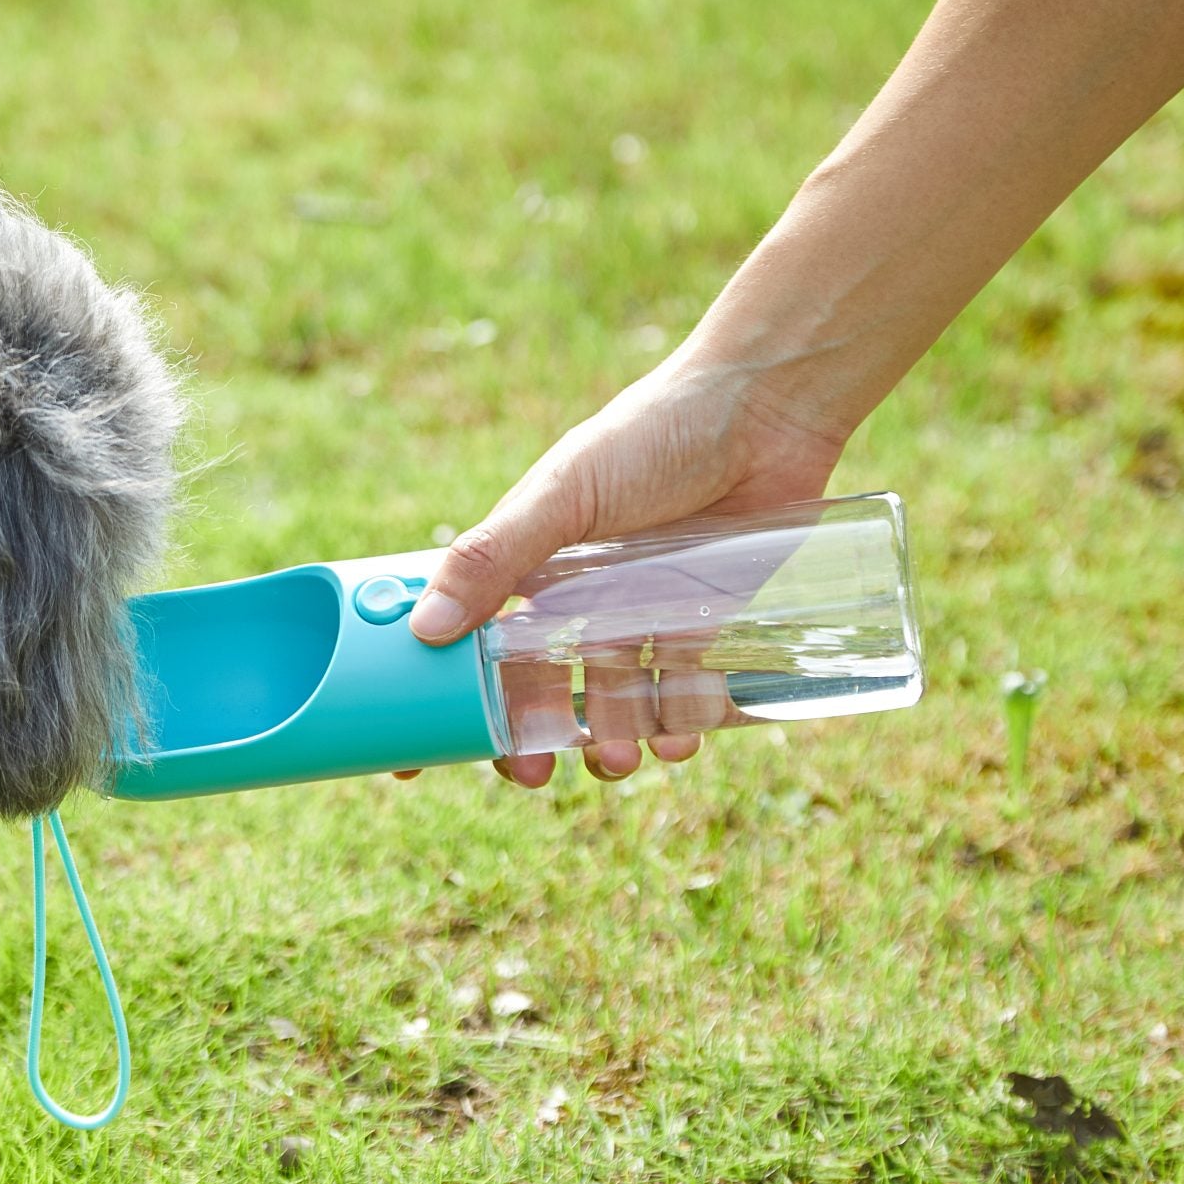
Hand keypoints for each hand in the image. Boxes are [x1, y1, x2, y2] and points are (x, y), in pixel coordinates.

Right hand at [396, 351, 846, 787]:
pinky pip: (682, 691)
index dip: (444, 701)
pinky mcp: (705, 623)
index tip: (416, 759)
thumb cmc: (651, 435)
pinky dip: (680, 720)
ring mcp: (639, 614)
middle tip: (534, 775)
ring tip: (620, 755)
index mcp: (525, 569)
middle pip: (536, 690)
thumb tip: (424, 629)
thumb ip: (493, 557)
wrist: (766, 408)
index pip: (469, 646)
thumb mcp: (563, 494)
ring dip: (609, 738)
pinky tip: (682, 732)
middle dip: (530, 740)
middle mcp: (575, 599)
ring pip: (610, 702)